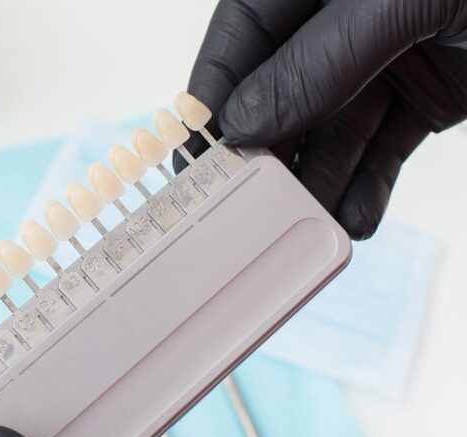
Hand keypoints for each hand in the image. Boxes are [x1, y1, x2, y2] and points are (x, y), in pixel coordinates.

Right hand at [175, 0, 466, 239]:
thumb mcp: (405, 1)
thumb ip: (322, 59)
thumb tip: (245, 123)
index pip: (243, 33)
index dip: (216, 91)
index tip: (196, 152)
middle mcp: (346, 17)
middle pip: (280, 90)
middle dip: (268, 149)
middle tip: (247, 204)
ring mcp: (389, 55)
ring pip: (329, 129)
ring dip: (318, 181)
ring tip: (306, 224)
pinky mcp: (430, 94)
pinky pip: (382, 148)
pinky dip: (367, 186)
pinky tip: (355, 219)